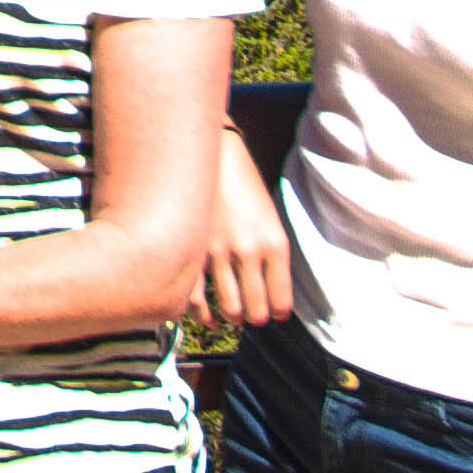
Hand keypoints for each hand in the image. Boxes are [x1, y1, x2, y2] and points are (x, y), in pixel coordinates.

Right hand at [201, 129, 298, 330]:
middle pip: (255, 310)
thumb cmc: (244, 185)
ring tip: (232, 316)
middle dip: (254, 319)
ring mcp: (218, 251)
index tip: (274, 314)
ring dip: (232, 317)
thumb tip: (268, 293)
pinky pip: (195, 297)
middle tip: (252, 317)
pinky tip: (206, 315)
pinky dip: (201, 314)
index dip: (277, 313)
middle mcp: (249, 251)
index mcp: (275, 243)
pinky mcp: (192, 248)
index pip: (280, 301)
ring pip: (228, 309)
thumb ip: (271, 255)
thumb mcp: (269, 218)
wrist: (212, 153)